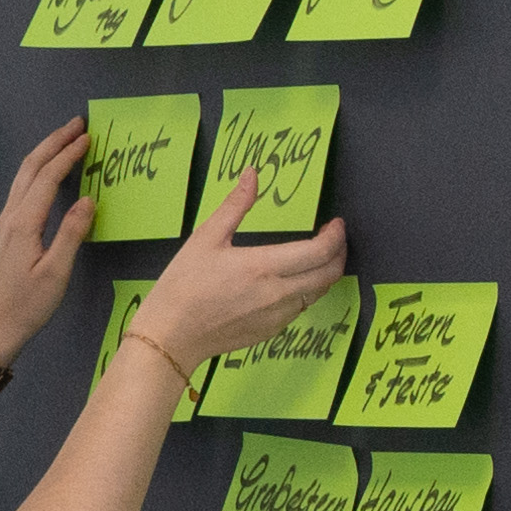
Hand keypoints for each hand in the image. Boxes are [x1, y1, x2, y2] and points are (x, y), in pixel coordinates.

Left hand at [0, 117, 95, 365]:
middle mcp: (11, 215)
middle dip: (53, 143)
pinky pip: (22, 188)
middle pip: (31, 167)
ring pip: (23, 176)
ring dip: (44, 153)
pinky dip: (38, 171)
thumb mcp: (57, 272)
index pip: (47, 178)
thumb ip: (71, 233)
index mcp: (24, 223)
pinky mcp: (6, 230)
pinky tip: (49, 171)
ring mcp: (5, 221)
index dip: (67, 155)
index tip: (87, 138)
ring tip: (65, 139)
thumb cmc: (29, 304)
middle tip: (77, 125)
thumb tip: (87, 200)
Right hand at [127, 169, 346, 370]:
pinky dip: (306, 291)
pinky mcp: (271, 331)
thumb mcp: (205, 238)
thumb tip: (252, 175)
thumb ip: (235, 205)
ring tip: (317, 257)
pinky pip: (300, 308)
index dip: (336, 236)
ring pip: (318, 293)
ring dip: (325, 273)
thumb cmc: (183, 285)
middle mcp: (278, 294)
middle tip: (334, 239)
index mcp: (263, 266)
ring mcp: (277, 316)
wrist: (171, 336)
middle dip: (339, 253)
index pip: (320, 251)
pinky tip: (293, 281)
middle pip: (329, 274)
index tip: (336, 224)